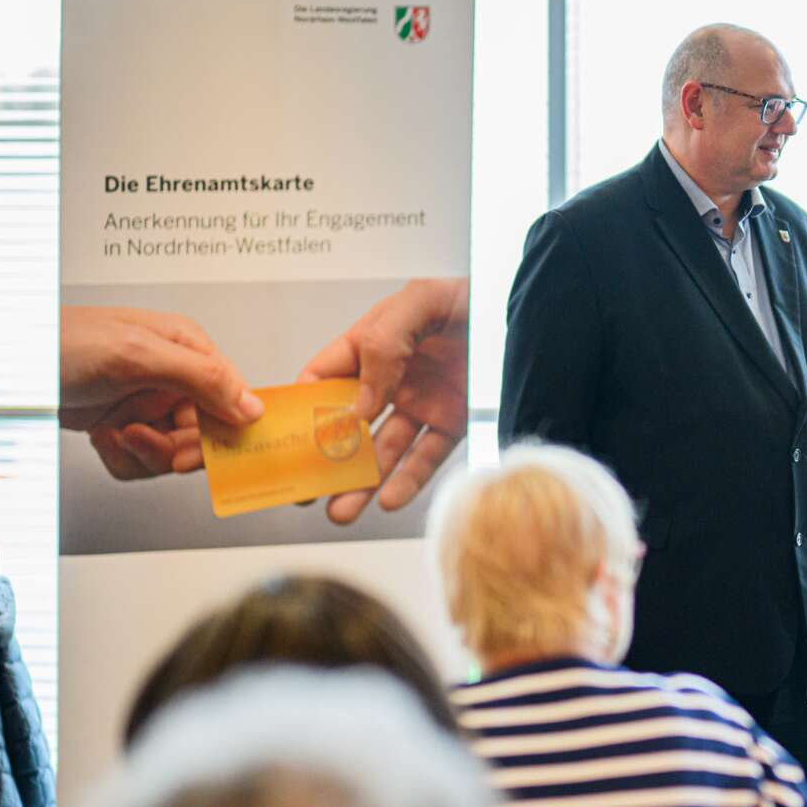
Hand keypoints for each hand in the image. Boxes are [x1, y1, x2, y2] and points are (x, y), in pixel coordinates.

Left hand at [59, 306, 263, 479]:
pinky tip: (104, 437)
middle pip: (204, 434)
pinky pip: (142, 460)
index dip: (223, 431)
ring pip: (173, 451)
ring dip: (144, 453)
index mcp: (187, 349)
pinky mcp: (123, 425)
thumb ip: (201, 378)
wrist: (7, 366)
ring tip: (117, 433)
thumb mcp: (138, 355)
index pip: (233, 400)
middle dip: (174, 445)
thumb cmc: (61, 344)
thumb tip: (252, 406)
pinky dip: (123, 458)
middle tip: (147, 439)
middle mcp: (171, 377)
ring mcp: (146, 403)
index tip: (204, 452)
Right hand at [299, 278, 468, 523]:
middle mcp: (391, 380)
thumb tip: (361, 402)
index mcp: (370, 346)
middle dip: (327, 462)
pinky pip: (428, 457)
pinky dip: (409, 480)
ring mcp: (421, 404)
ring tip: (341, 512)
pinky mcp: (453, 423)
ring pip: (384, 450)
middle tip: (306, 492)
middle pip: (349, 427)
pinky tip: (389, 499)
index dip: (303, 409)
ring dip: (362, 482)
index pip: (323, 379)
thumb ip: (383, 344)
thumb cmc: (470, 295)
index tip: (286, 441)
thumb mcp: (419, 302)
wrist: (520, 310)